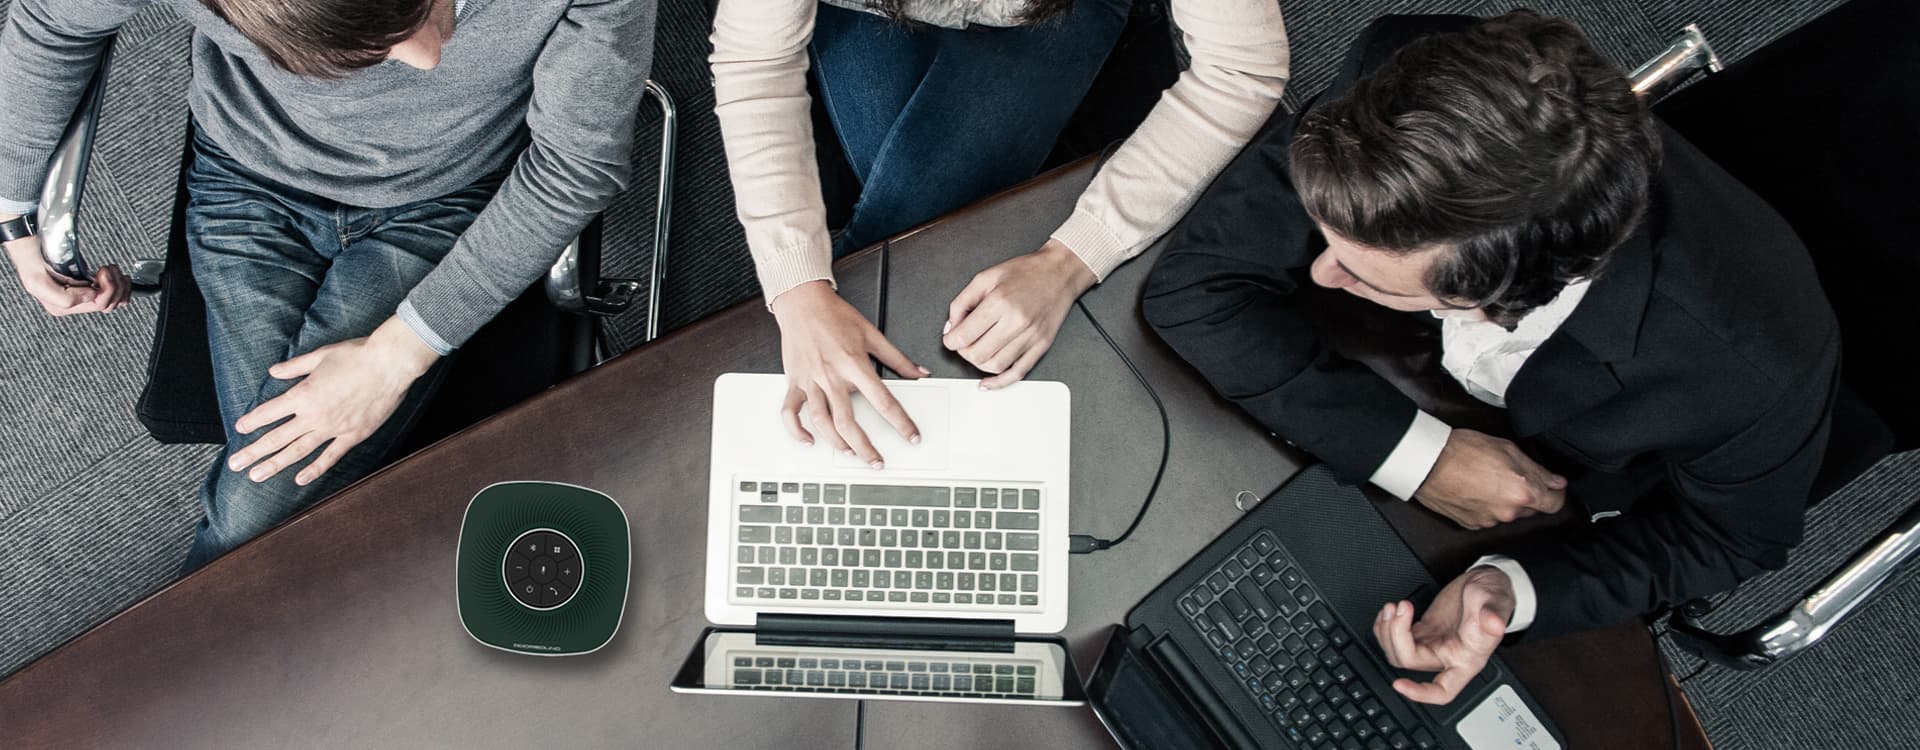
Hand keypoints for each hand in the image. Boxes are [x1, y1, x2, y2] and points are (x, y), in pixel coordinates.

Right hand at [5, 232, 130, 315]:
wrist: (31, 247)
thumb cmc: (33, 262)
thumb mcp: (38, 282)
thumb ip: (63, 297)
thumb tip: (91, 297)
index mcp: (62, 307)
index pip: (97, 304)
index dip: (107, 288)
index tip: (103, 270)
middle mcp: (74, 304)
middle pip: (108, 303)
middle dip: (115, 285)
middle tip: (109, 268)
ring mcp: (83, 296)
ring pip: (114, 300)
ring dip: (119, 284)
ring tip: (113, 269)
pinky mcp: (89, 287)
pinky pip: (114, 295)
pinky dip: (121, 286)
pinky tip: (119, 276)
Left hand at [227, 317, 439, 485]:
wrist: (390, 364)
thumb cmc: (356, 355)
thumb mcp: (320, 356)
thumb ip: (294, 367)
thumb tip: (272, 372)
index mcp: (303, 394)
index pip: (269, 412)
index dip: (251, 421)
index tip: (238, 429)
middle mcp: (314, 415)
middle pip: (277, 437)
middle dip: (253, 452)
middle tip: (235, 464)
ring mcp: (334, 428)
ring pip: (298, 451)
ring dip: (275, 464)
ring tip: (256, 476)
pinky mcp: (353, 435)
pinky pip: (331, 456)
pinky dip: (315, 469)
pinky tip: (300, 479)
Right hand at [771, 280, 929, 467]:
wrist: (802, 301)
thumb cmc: (835, 315)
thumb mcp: (872, 333)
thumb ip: (897, 358)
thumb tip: (919, 373)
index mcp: (855, 364)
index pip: (884, 401)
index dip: (901, 423)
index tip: (911, 437)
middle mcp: (832, 375)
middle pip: (849, 421)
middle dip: (865, 447)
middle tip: (877, 461)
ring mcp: (811, 381)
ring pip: (822, 421)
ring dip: (836, 442)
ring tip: (849, 453)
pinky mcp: (794, 382)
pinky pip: (790, 412)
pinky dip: (796, 430)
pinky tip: (808, 441)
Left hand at [942, 239, 1096, 388]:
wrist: (1059, 272)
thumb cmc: (1026, 272)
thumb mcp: (985, 277)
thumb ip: (962, 302)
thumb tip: (951, 327)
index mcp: (1000, 302)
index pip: (964, 335)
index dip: (950, 341)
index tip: (950, 338)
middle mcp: (1016, 321)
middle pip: (977, 354)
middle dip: (963, 352)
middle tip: (962, 343)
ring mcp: (1031, 336)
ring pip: (995, 366)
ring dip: (978, 364)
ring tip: (977, 351)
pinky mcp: (1041, 345)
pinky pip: (1018, 372)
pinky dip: (1000, 382)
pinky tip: (988, 382)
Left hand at [1374, 566, 1515, 704]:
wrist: (1487, 582)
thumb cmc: (1494, 597)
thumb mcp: (1497, 602)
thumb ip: (1494, 614)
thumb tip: (1494, 623)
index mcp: (1466, 659)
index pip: (1443, 691)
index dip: (1420, 693)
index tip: (1400, 684)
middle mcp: (1446, 656)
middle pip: (1409, 661)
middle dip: (1396, 634)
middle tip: (1400, 608)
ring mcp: (1432, 643)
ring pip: (1397, 651)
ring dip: (1386, 630)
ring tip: (1394, 607)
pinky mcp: (1422, 630)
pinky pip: (1395, 637)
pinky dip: (1386, 624)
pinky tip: (1392, 610)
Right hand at [1413, 429, 1566, 528]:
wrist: (1426, 463)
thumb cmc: (1462, 451)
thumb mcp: (1507, 449)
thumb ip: (1536, 469)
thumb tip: (1554, 481)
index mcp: (1523, 493)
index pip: (1555, 503)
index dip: (1555, 493)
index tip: (1551, 486)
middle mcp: (1508, 512)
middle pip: (1531, 509)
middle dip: (1526, 494)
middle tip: (1509, 474)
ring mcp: (1489, 521)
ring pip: (1508, 513)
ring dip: (1504, 500)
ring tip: (1486, 480)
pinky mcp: (1471, 524)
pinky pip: (1487, 517)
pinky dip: (1485, 506)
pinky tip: (1474, 490)